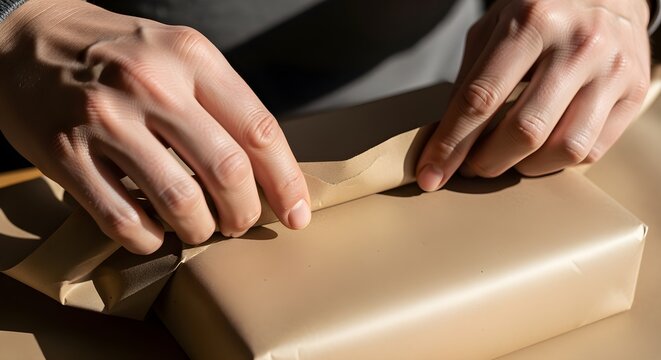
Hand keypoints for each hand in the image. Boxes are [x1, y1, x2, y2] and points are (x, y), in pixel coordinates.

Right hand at [0, 0, 310, 253]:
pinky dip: (147, 239)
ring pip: (180, 202)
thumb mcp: (177, 53)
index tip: (296, 213)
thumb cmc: (117, 53)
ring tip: (199, 229)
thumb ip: (222, 102)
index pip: (259, 130)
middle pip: (227, 171)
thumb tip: (267, 168)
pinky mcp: (64, 152)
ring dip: (199, 230)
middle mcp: (151, 84)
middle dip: (244, 212)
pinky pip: (123, 219)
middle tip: (241, 223)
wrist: (25, 37)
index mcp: (191, 57)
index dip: (285, 181)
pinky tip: (153, 234)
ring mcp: (105, 119)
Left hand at [417, 0, 651, 190]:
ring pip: (563, 149)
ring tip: (507, 158)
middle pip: (524, 131)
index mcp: (532, 23)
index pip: (480, 98)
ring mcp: (612, 70)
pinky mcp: (634, 92)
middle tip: (470, 167)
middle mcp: (577, 45)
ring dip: (524, 168)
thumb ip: (470, 79)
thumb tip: (444, 138)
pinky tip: (541, 150)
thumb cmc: (542, 11)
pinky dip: (557, 162)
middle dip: (486, 162)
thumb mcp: (495, 28)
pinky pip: (591, 150)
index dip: (450, 144)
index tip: (431, 174)